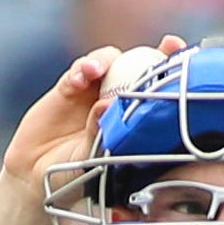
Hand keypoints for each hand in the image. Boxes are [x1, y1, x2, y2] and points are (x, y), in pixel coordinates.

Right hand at [3, 36, 182, 187]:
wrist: (37, 177)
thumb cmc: (74, 175)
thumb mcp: (94, 160)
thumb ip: (100, 134)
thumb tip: (107, 107)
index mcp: (132, 119)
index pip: (157, 92)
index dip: (173, 74)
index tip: (186, 60)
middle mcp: (116, 99)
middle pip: (138, 66)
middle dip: (155, 53)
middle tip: (168, 47)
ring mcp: (94, 91)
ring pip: (109, 61)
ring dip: (108, 60)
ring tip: (99, 70)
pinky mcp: (68, 88)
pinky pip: (78, 70)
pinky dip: (82, 69)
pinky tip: (83, 77)